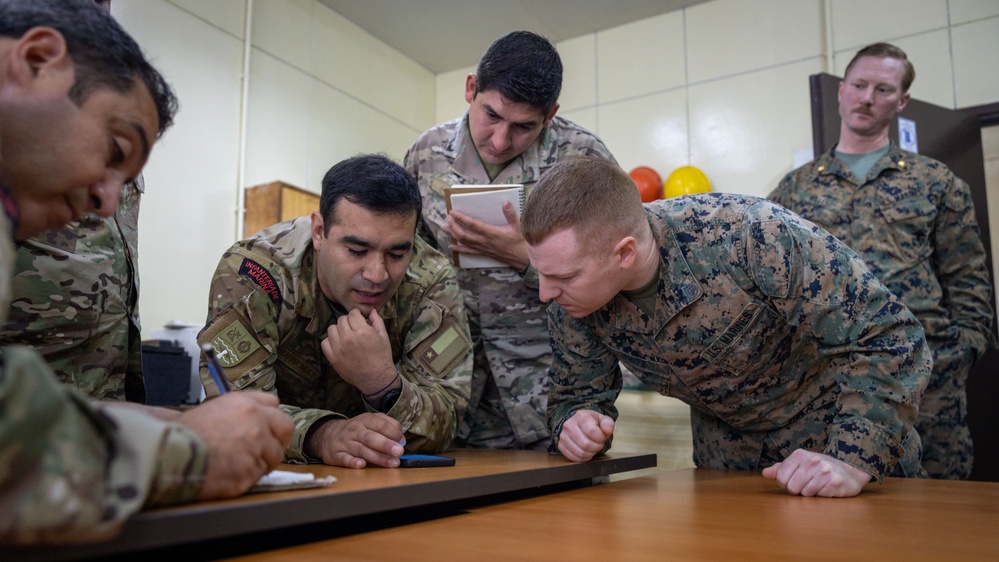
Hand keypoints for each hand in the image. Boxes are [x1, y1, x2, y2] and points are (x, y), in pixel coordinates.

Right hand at [177, 392, 292, 499]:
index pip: (274, 404)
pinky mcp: (250, 471)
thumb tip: (251, 419)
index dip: (271, 417)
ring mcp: (255, 447)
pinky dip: (247, 477)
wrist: (169, 455)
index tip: (268, 427)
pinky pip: (258, 475)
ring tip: (238, 464)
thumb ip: (237, 412)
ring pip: (274, 456)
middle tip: (268, 449)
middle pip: (285, 427)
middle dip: (279, 439)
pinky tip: (229, 474)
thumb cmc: (183, 434)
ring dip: (262, 461)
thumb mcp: (211, 409)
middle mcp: (255, 422)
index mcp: (245, 404)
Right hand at [305, 413, 405, 467]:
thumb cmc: (356, 430)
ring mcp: (345, 443)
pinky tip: (362, 465)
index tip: (402, 442)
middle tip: (399, 452)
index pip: (380, 424)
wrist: (327, 435)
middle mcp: (354, 431)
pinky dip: (353, 462)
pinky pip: (344, 458)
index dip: (393, 433)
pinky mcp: (336, 455)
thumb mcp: (370, 421)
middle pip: (371, 437)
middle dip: (386, 444)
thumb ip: (387, 426)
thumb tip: (401, 438)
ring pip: (361, 450)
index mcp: (365, 420)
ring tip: (392, 463)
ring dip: (377, 457)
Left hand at [322, 308, 397, 395]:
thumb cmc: (382, 357)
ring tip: (345, 335)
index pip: (352, 314)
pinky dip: (330, 341)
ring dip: (338, 330)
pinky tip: (338, 344)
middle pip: (341, 320)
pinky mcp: (333, 358)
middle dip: (348, 321)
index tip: (358, 317)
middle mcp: (348, 338)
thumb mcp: (384, 337)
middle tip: (353, 327)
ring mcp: (339, 348)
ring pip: (331, 329)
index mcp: (362, 331)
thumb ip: (377, 321)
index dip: (356, 314)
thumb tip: (371, 311)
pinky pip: (324, 343)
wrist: (376, 378)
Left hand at [444, 202, 528, 269]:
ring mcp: (482, 248)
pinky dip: (459, 249)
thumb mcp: (518, 226)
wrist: (522, 258)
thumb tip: (505, 202)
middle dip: (453, 226)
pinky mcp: (483, 253)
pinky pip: (468, 252)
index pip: (473, 225)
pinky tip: (451, 247)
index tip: (453, 212)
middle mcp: (484, 241)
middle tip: (447, 218)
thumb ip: (510, 214)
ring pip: (464, 242)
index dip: (461, 218)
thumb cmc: (520, 241)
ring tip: (444, 227)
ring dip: (453, 235)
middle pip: (464, 234)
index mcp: (491, 233)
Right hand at [557, 410, 614, 461]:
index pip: (591, 431)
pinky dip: (583, 458)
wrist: (579, 424)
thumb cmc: (593, 423)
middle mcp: (569, 425)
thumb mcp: (603, 420)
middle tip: (598, 444)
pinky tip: (586, 452)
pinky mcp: (561, 446)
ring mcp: (563, 436)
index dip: (600, 437)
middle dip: (596, 447)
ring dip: (590, 453)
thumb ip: (608, 424)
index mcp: (581, 416)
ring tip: (592, 448)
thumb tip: (607, 430)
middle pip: (586, 444)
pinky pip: (574, 458)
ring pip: (580, 452)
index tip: (602, 437)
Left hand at [761, 449, 872, 496]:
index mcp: (799, 455)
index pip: (780, 478)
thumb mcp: (799, 464)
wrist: (849, 471)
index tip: (795, 480)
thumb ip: (781, 469)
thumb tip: (764, 473)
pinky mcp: (835, 482)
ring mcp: (824, 471)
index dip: (786, 484)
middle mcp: (812, 461)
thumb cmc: (819, 468)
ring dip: (810, 493)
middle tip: (808, 484)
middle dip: (798, 490)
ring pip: (805, 494)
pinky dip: (821, 496)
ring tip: (818, 485)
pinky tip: (827, 488)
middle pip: (791, 488)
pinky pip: (819, 497)